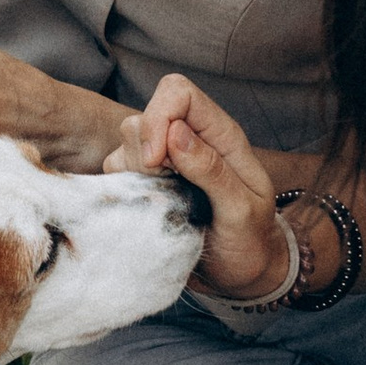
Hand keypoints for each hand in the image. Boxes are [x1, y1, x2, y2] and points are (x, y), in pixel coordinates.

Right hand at [106, 71, 287, 301]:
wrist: (242, 271)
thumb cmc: (250, 240)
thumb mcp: (242, 210)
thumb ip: (212, 170)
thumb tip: (175, 132)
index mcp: (220, 135)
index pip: (177, 92)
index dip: (158, 118)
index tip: (157, 163)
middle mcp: (189, 139)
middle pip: (143, 117)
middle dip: (144, 155)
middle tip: (168, 190)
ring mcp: (165, 160)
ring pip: (125, 143)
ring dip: (135, 174)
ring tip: (165, 203)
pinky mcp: (146, 182)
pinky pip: (115, 170)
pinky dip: (124, 188)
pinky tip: (150, 209)